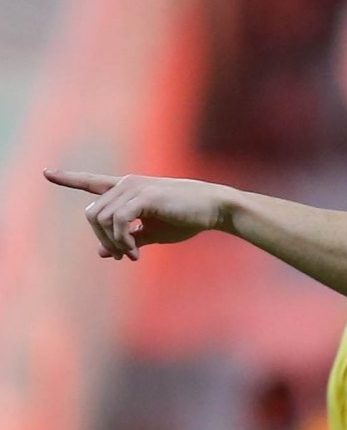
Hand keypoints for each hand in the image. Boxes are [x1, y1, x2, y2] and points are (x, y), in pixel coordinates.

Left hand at [43, 169, 231, 259]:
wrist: (215, 208)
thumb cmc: (188, 218)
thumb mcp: (154, 231)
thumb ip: (127, 238)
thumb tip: (101, 252)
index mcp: (128, 189)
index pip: (92, 182)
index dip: (69, 178)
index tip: (47, 172)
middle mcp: (126, 184)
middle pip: (92, 213)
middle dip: (101, 238)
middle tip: (122, 256)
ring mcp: (134, 188)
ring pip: (101, 218)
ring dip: (112, 243)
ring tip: (131, 255)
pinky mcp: (143, 197)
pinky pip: (117, 221)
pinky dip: (121, 240)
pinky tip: (135, 252)